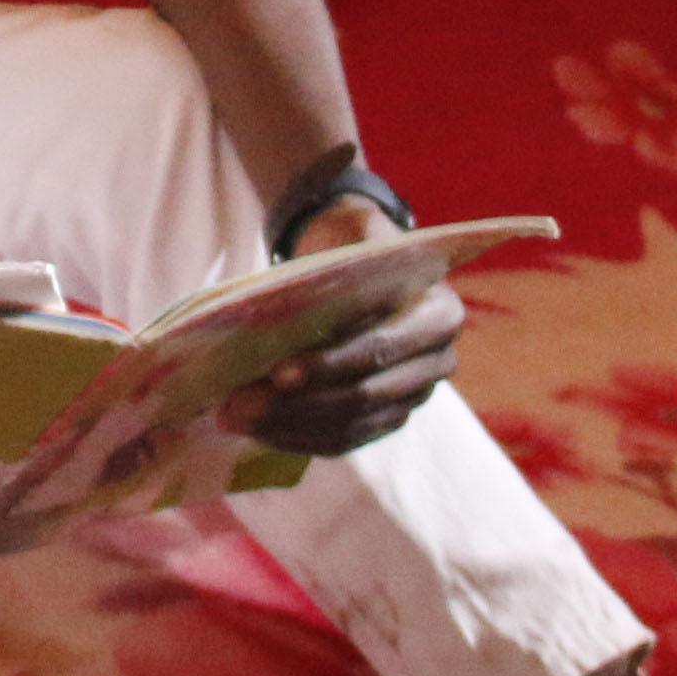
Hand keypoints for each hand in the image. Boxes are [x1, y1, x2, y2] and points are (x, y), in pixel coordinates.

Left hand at [242, 195, 457, 457]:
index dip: (330, 364)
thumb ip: (344, 259)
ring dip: (288, 424)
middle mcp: (438, 363)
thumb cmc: (353, 246)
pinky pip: (343, 440)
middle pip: (365, 394)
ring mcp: (413, 397)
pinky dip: (296, 437)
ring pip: (350, 423)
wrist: (360, 268)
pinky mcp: (387, 420)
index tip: (277, 371)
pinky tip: (255, 430)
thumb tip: (295, 299)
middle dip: (298, 401)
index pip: (382, 347)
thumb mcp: (355, 235)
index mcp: (441, 314)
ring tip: (235, 415)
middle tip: (240, 400)